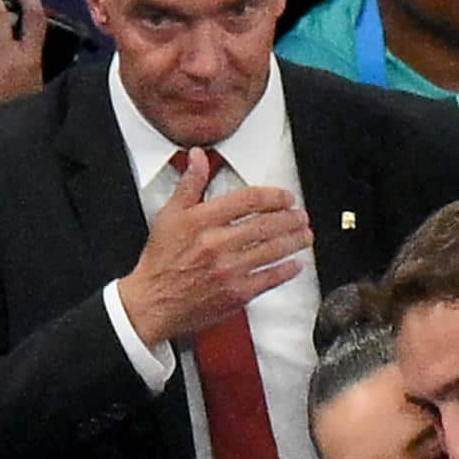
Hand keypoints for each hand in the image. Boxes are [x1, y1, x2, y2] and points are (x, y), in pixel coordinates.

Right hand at [117, 150, 310, 350]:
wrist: (153, 302)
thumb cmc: (160, 261)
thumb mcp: (169, 215)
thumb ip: (189, 184)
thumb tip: (198, 156)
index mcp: (202, 221)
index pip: (248, 200)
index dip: (273, 196)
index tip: (285, 197)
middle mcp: (217, 244)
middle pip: (266, 224)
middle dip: (290, 218)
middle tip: (300, 216)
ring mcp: (229, 270)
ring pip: (272, 250)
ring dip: (294, 241)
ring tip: (304, 235)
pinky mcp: (236, 294)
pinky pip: (269, 279)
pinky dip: (286, 270)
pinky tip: (295, 264)